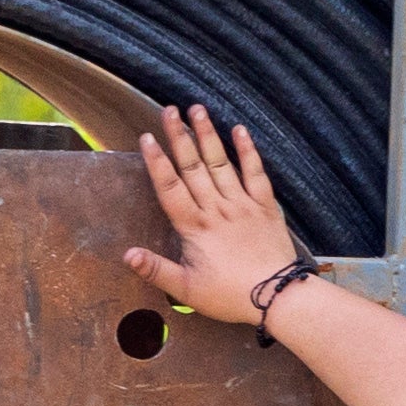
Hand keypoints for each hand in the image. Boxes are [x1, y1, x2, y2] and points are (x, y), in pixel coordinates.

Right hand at [120, 104, 303, 325]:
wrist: (277, 296)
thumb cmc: (230, 296)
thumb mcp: (187, 290)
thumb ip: (156, 270)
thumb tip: (127, 254)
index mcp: (195, 228)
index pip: (170, 188)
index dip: (157, 162)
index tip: (146, 138)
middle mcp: (217, 209)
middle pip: (193, 167)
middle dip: (179, 137)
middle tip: (168, 110)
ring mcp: (242, 204)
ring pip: (221, 163)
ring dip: (208, 135)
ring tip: (197, 109)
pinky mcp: (265, 207)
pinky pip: (256, 173)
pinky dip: (248, 151)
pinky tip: (240, 130)